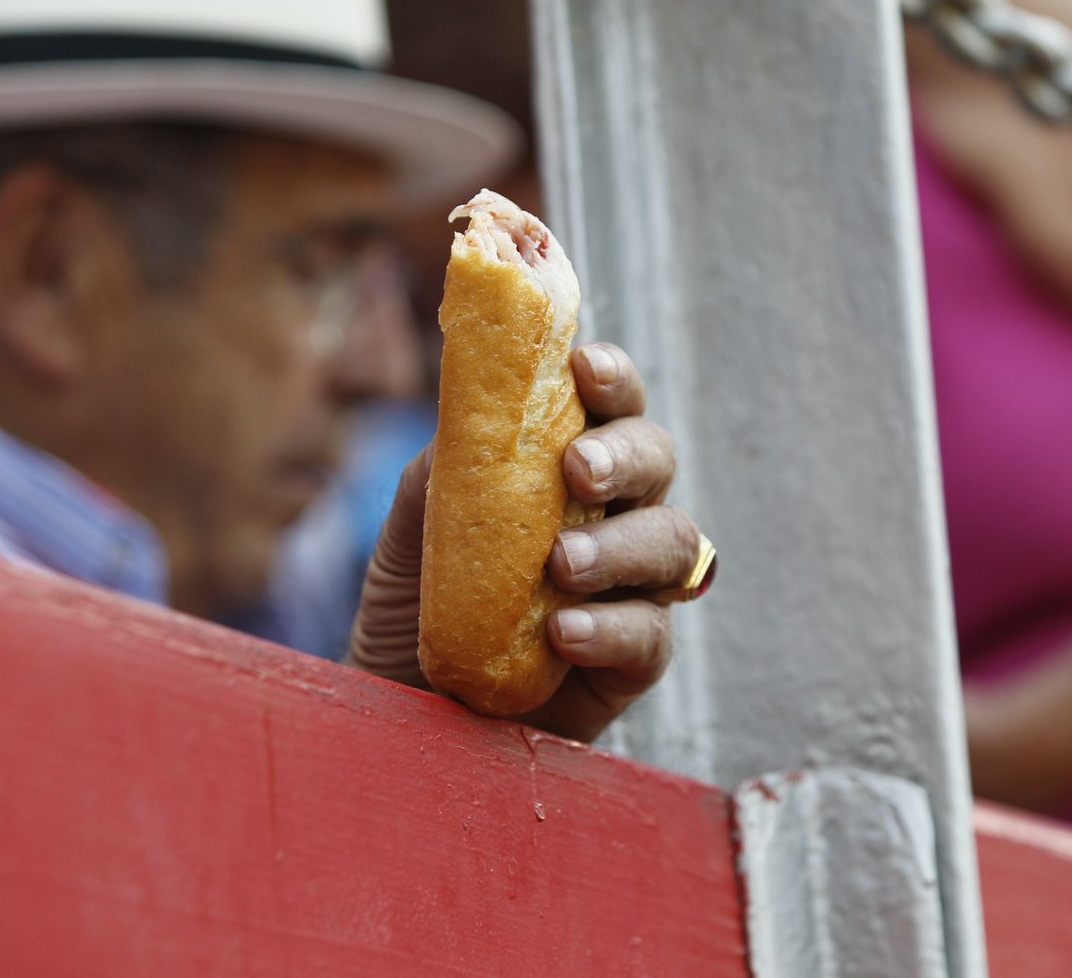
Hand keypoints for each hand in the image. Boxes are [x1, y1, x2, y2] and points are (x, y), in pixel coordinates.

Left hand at [345, 342, 701, 741]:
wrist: (397, 705)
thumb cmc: (416, 604)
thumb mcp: (414, 528)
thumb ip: (445, 468)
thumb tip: (472, 407)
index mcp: (566, 466)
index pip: (609, 405)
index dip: (612, 378)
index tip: (584, 366)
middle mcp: (612, 516)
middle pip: (657, 460)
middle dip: (626, 455)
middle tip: (578, 471)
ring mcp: (629, 588)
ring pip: (674, 541)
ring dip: (623, 544)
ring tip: (562, 564)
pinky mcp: (629, 663)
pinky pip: (651, 635)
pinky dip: (612, 626)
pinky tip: (565, 632)